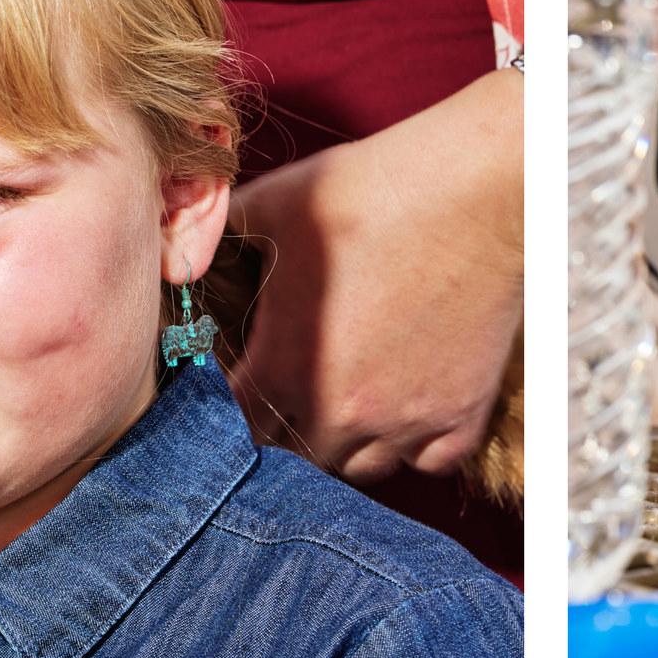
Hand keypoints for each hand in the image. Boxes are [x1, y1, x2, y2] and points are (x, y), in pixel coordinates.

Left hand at [227, 69, 522, 481]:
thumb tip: (181, 245)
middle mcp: (342, 409)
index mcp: (285, 366)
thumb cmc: (375, 190)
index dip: (229, 414)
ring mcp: (406, 419)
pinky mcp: (460, 414)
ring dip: (348, 441)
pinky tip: (407, 405)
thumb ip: (221, 233)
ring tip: (348, 399)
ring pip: (362, 466)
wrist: (476, 190)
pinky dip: (415, 444)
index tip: (238, 392)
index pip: (235, 428)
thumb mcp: (276, 204)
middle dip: (287, 430)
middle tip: (295, 394)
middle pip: (295, 458)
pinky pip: (429, 462)